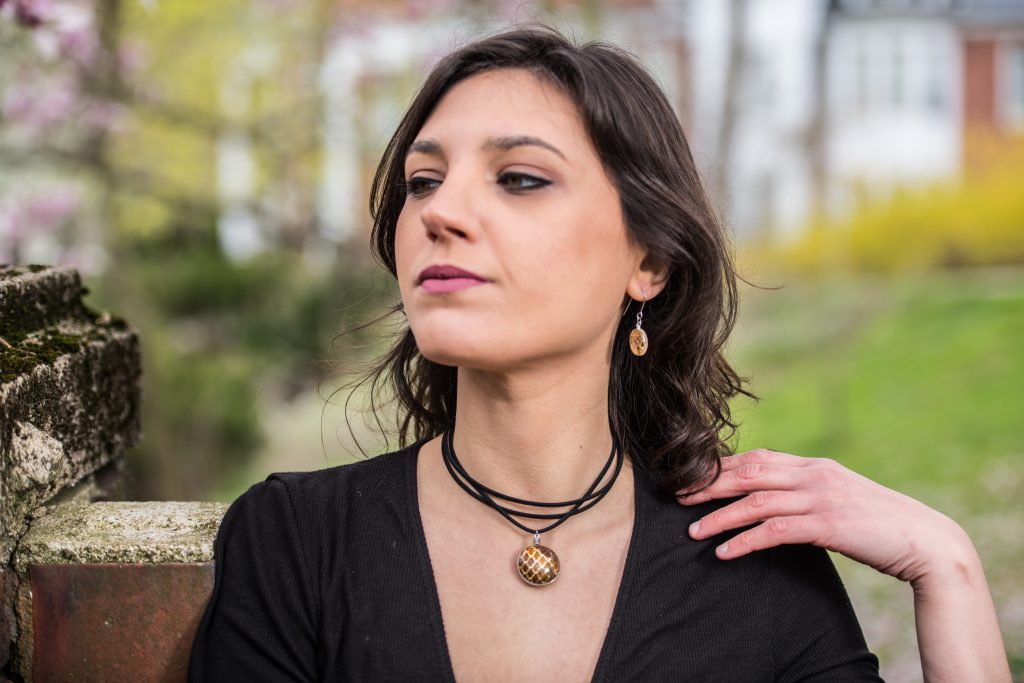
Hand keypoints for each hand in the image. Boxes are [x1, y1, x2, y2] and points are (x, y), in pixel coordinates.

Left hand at [678, 448, 972, 584]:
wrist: (926, 540)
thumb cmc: (879, 524)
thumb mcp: (839, 499)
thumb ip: (807, 494)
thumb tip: (771, 503)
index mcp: (815, 466)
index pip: (758, 458)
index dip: (722, 467)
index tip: (693, 478)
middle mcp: (814, 474)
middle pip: (748, 472)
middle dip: (709, 485)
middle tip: (678, 498)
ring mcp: (821, 497)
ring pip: (755, 501)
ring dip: (719, 517)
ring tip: (692, 531)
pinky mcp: (828, 525)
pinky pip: (774, 530)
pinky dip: (745, 541)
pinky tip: (724, 552)